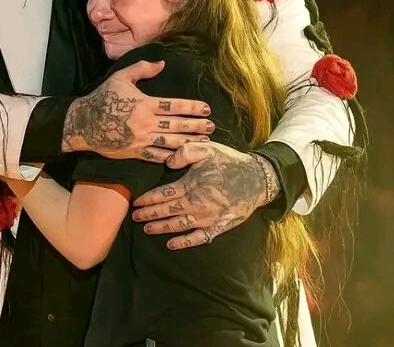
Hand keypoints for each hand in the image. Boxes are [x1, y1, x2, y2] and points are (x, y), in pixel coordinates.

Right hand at [62, 60, 213, 162]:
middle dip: (196, 126)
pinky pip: (156, 157)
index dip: (192, 108)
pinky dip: (171, 157)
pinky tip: (183, 157)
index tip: (206, 109)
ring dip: (189, 143)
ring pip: (171, 143)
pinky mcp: (135, 152)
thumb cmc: (102, 98)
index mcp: (145, 104)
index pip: (175, 106)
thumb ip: (142, 69)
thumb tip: (162, 63)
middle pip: (177, 125)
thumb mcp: (120, 78)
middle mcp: (146, 123)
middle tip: (211, 127)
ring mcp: (141, 140)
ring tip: (204, 143)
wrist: (83, 123)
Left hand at [131, 142, 280, 248]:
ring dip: (161, 228)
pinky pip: (199, 238)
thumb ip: (186, 152)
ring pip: (178, 226)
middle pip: (167, 211)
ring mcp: (208, 218)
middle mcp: (197, 204)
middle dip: (149, 215)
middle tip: (135, 217)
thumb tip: (168, 162)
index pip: (163, 194)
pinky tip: (171, 245)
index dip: (148, 199)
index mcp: (191, 185)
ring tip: (147, 229)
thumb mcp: (208, 148)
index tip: (136, 202)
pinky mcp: (219, 226)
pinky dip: (184, 242)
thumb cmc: (230, 162)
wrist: (258, 178)